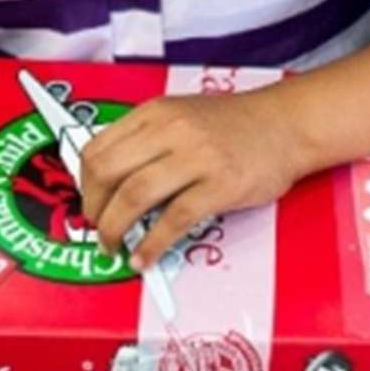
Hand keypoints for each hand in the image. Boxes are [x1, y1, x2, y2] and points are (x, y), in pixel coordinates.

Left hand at [78, 86, 298, 271]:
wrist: (285, 124)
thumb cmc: (233, 125)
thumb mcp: (180, 116)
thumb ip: (146, 140)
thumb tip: (110, 181)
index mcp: (154, 113)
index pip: (97, 148)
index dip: (84, 184)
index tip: (89, 205)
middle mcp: (170, 130)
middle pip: (107, 172)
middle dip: (93, 210)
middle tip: (98, 230)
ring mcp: (196, 156)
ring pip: (134, 195)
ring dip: (115, 229)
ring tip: (114, 247)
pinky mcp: (220, 185)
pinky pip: (174, 219)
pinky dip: (152, 244)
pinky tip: (145, 257)